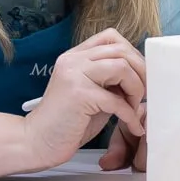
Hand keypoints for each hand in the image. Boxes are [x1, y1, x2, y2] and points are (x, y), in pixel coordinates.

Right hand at [23, 28, 145, 169]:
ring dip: (136, 89)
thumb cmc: (66, 123)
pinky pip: (116, 100)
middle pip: (121, 50)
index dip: (132, 54)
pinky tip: (132, 126)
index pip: (111, 37)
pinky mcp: (78, 94)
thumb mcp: (91, 94)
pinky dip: (130, 115)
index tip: (139, 76)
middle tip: (143, 94)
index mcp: (75, 57)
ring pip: (122, 67)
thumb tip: (141, 77)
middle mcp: (73, 60)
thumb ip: (110, 81)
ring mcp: (74, 75)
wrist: (36, 143)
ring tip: (134, 108)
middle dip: (141, 72)